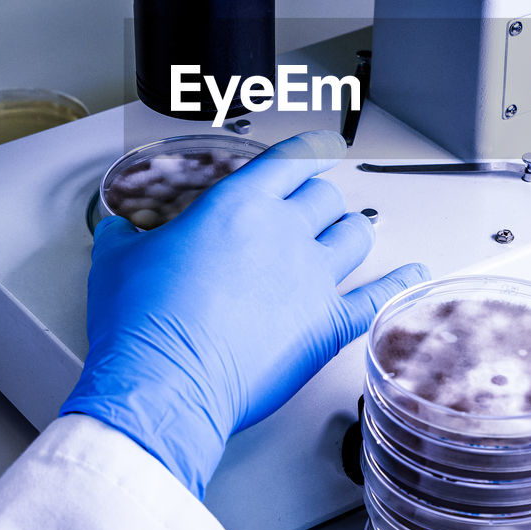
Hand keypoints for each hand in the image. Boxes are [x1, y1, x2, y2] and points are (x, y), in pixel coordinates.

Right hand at [61, 131, 428, 497]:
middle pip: (325, 197)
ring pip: (355, 236)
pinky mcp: (327, 326)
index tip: (323, 148)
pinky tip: (413, 275)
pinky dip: (400, 283)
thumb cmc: (140, 323)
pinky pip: (379, 296)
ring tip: (344, 239)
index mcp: (237, 203)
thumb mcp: (117, 261)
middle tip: (312, 210)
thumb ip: (126, 237)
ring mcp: (311, 278)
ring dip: (350, 234)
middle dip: (320, 201)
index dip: (312, 150)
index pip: (291, 159)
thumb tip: (119, 232)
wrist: (163, 381)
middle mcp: (282, 231)